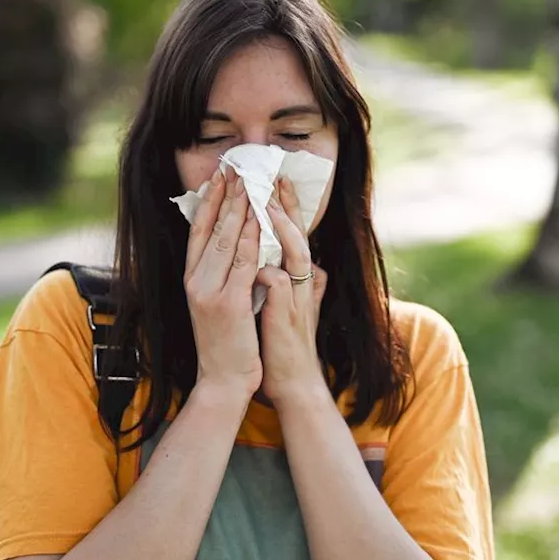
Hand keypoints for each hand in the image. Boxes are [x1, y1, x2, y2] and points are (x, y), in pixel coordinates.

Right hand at [184, 168, 262, 398]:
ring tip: (249, 182)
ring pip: (226, 239)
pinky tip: (260, 217)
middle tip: (236, 167)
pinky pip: (243, 261)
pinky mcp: (228, 303)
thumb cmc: (225, 343)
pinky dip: (251, 236)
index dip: (209, 201)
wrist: (223, 380)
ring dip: (239, 207)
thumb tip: (229, 245)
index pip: (198, 230)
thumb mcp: (215, 303)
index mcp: (192, 279)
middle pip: (211, 228)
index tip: (219, 176)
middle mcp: (196, 281)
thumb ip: (219, 275)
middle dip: (225, 195)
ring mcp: (210, 291)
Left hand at [257, 177, 329, 403]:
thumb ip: (285, 281)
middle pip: (297, 234)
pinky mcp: (287, 314)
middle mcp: (304, 282)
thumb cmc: (282, 345)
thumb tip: (280, 261)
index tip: (273, 182)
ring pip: (295, 252)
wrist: (292, 383)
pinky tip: (254, 258)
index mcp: (299, 278)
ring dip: (279, 227)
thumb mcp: (285, 306)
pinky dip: (266, 268)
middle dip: (285, 204)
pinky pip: (278, 282)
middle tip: (274, 176)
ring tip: (264, 202)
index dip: (284, 208)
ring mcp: (298, 297)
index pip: (291, 235)